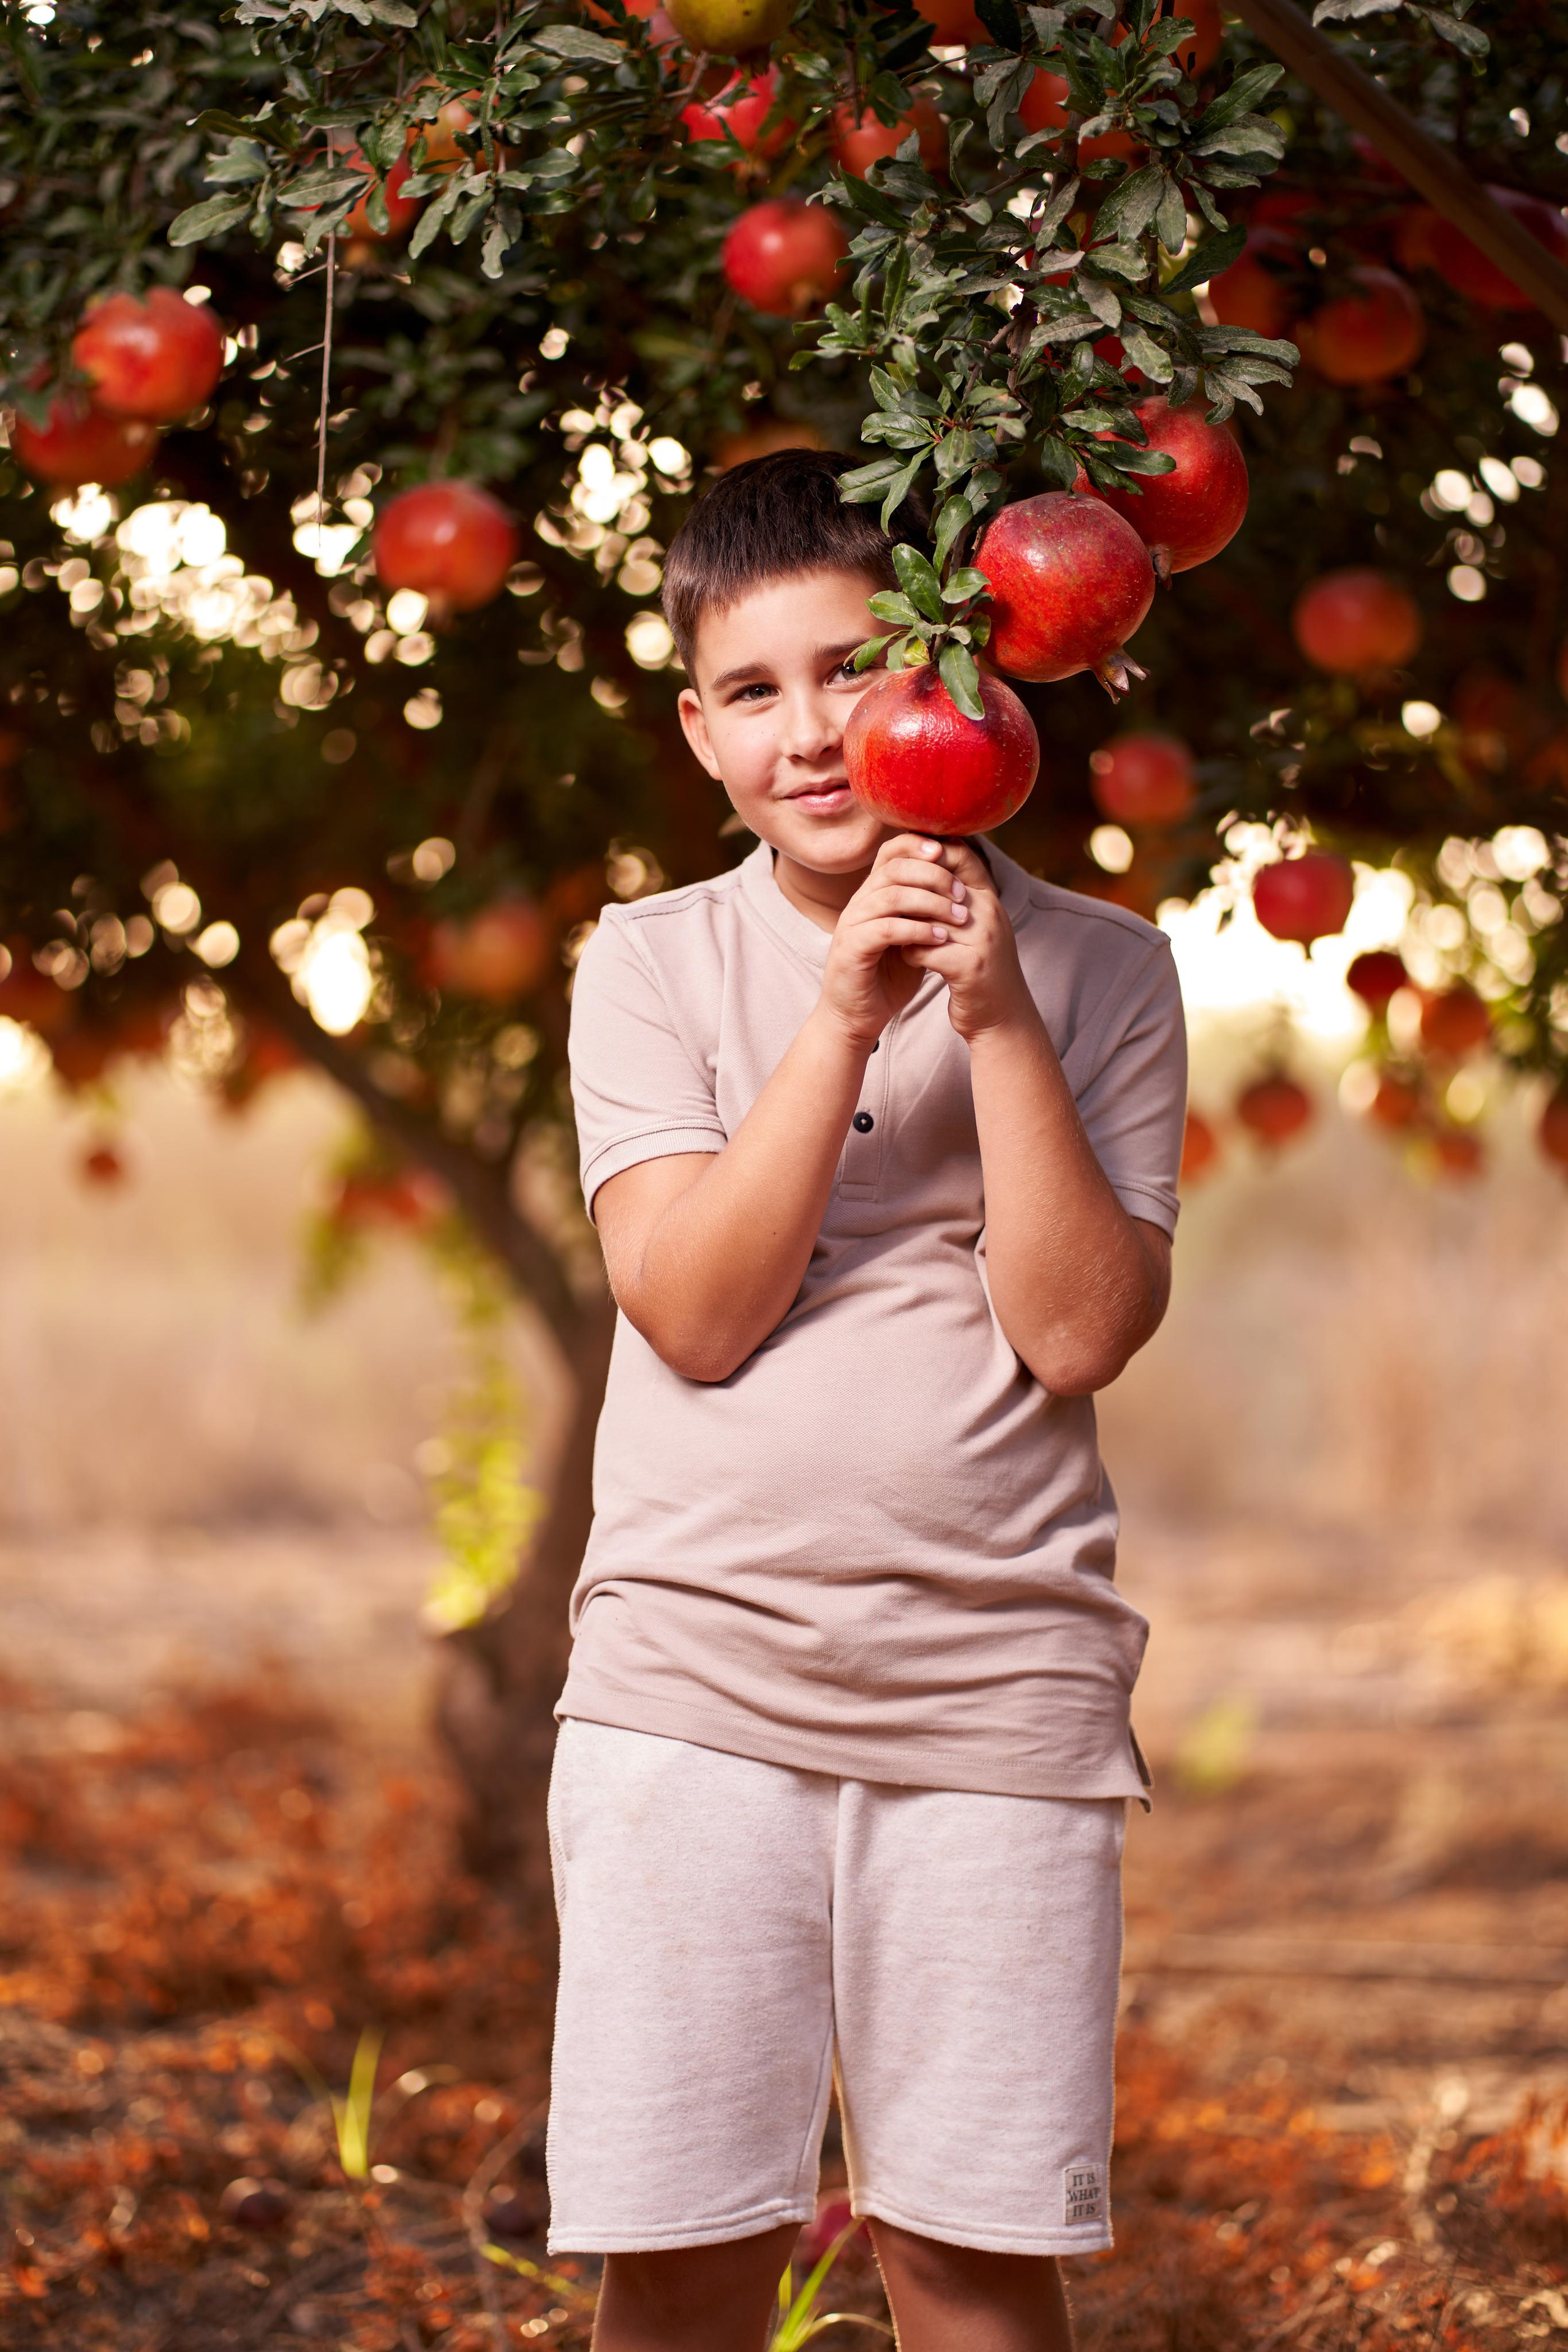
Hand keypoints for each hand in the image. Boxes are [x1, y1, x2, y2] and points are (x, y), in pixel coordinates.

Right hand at [818, 834, 970, 1047]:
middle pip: (894, 868)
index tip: (952, 854)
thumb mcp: (913, 935)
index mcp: (873, 894)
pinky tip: (941, 939)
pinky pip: (886, 929)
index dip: (919, 845)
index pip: (892, 851)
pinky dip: (917, 931)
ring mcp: (852, 924)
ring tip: (960, 917)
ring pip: (892, 896)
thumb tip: (962, 883)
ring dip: (931, 903)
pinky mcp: (851, 949)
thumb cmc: (887, 977)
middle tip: (962, 893)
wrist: (857, 1017)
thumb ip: (926, 910)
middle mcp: (859, 903)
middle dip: (934, 875)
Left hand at [900, 839, 1035, 1042]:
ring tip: (894, 933)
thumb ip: (956, 900)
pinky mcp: (969, 966)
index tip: (901, 867)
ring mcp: (982, 938)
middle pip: (937, 882)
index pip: (960, 854)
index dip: (927, 853)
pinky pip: (924, 948)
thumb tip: (922, 865)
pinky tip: (907, 959)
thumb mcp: (975, 928)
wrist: (1002, 1017)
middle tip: (886, 903)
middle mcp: (989, 912)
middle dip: (907, 892)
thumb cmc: (979, 970)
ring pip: (925, 916)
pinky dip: (909, 953)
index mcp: (988, 898)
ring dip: (904, 924)